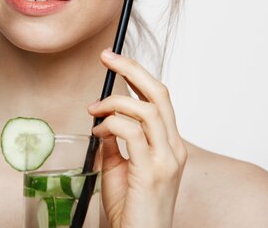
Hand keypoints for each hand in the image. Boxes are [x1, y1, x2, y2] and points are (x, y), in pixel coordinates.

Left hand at [88, 49, 186, 227]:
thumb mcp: (120, 169)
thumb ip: (116, 144)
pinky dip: (110, 125)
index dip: (138, 74)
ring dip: (114, 102)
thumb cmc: (131, 210)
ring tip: (93, 110)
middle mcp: (173, 148)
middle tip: (106, 57)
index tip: (115, 61)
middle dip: (131, 69)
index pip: (160, 99)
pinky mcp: (152, 172)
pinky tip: (98, 134)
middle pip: (159, 94)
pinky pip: (130, 133)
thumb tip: (103, 122)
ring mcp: (166, 159)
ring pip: (146, 109)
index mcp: (170, 145)